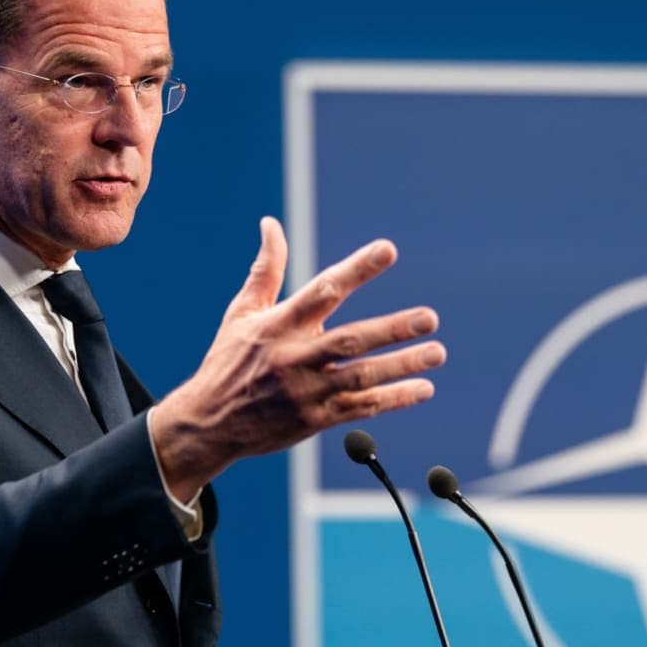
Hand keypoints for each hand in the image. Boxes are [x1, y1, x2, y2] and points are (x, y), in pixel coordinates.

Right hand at [152, 217, 444, 497]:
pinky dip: (393, 399)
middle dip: (393, 328)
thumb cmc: (228, 360)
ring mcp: (306, 392)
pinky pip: (360, 408)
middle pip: (351, 339)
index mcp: (278, 324)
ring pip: (362, 376)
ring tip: (437, 352)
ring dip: (402, 365)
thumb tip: (271, 223)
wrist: (209, 423)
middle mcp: (294, 357)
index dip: (356, 269)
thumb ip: (266, 268)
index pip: (323, 289)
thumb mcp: (242, 312)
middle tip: (430, 318)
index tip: (388, 250)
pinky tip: (423, 388)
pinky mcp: (314, 420)